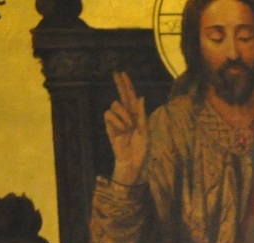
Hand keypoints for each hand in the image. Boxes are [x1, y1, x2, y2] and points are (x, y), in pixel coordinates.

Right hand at [105, 71, 147, 185]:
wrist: (131, 160)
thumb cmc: (140, 148)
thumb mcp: (145, 130)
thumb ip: (141, 114)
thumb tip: (140, 97)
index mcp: (136, 114)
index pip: (130, 96)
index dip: (126, 85)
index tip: (122, 73)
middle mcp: (126, 115)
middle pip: (121, 95)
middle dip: (119, 83)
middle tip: (115, 72)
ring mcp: (116, 119)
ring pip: (115, 105)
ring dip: (123, 115)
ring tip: (128, 127)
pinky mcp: (109, 125)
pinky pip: (109, 114)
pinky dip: (116, 121)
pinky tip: (120, 130)